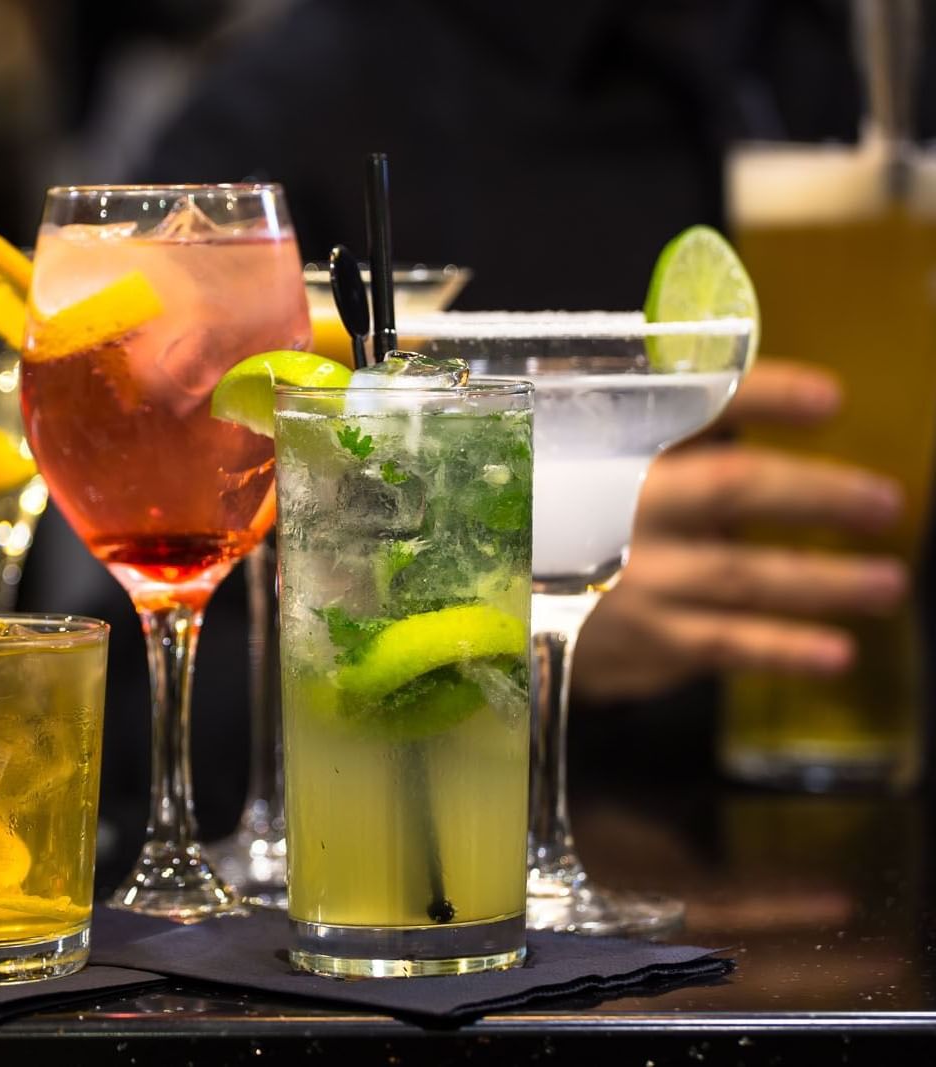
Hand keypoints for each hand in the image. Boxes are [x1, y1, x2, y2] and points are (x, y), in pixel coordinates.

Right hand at [572, 359, 908, 702]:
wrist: (477, 607)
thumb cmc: (541, 522)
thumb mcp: (570, 460)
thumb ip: (645, 425)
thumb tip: (726, 380)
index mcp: (603, 449)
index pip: (691, 404)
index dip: (764, 395)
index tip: (831, 400)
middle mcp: (618, 509)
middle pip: (732, 488)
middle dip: (817, 492)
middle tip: (887, 503)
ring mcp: (631, 581)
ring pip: (742, 575)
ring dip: (824, 581)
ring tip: (889, 582)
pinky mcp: (638, 642)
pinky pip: (722, 645)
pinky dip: (781, 649)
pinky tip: (837, 653)